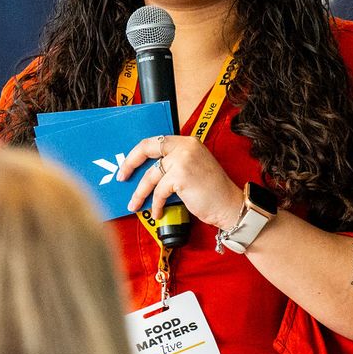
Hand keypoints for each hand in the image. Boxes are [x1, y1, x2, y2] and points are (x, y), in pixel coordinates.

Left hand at [116, 135, 241, 227]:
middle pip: (146, 148)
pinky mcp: (181, 176)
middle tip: (122, 177)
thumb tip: (146, 173)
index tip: (128, 165)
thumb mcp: (193, 168)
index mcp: (188, 142)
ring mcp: (183, 160)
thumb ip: (173, 164)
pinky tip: (157, 213)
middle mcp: (185, 146)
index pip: (155, 141)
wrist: (230, 206)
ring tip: (135, 205)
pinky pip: (159, 191)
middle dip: (129, 163)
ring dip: (140, 193)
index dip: (137, 153)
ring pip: (150, 176)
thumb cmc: (212, 192)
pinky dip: (156, 204)